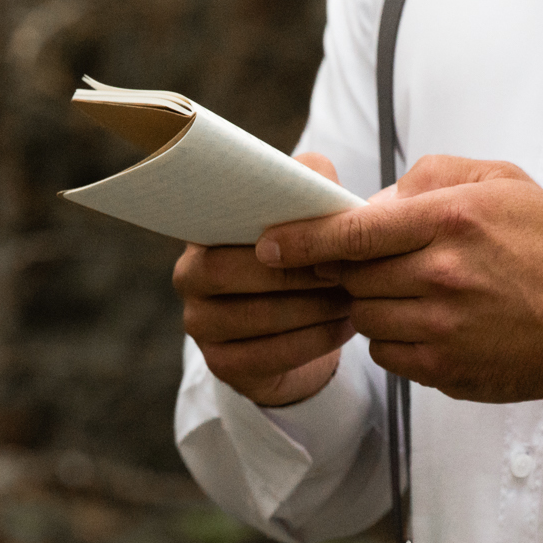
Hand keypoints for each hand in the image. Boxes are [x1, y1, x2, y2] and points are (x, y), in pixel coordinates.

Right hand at [174, 152, 355, 405]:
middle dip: (294, 273)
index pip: (219, 222)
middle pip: (229, 271)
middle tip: (346, 272)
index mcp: (204, 230)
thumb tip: (318, 178)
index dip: (272, 230)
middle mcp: (189, 276)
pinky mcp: (220, 365)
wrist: (299, 331)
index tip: (323, 236)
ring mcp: (200, 324)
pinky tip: (343, 328)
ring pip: (254, 317)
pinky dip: (313, 342)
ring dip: (311, 309)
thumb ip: (311, 186)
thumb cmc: (304, 261)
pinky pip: (266, 356)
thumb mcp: (310, 218)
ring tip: (352, 300)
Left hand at [257, 156, 542, 402]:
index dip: (302, 238)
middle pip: (350, 275)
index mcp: (452, 220)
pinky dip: (393, 337)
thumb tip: (373, 202)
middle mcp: (441, 274)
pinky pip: (385, 352)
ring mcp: (441, 326)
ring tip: (411, 291)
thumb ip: (432, 178)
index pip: (353, 230)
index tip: (268, 243)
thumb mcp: (504, 182)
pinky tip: (426, 323)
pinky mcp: (443, 368)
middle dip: (348, 269)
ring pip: (363, 315)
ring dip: (371, 303)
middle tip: (367, 263)